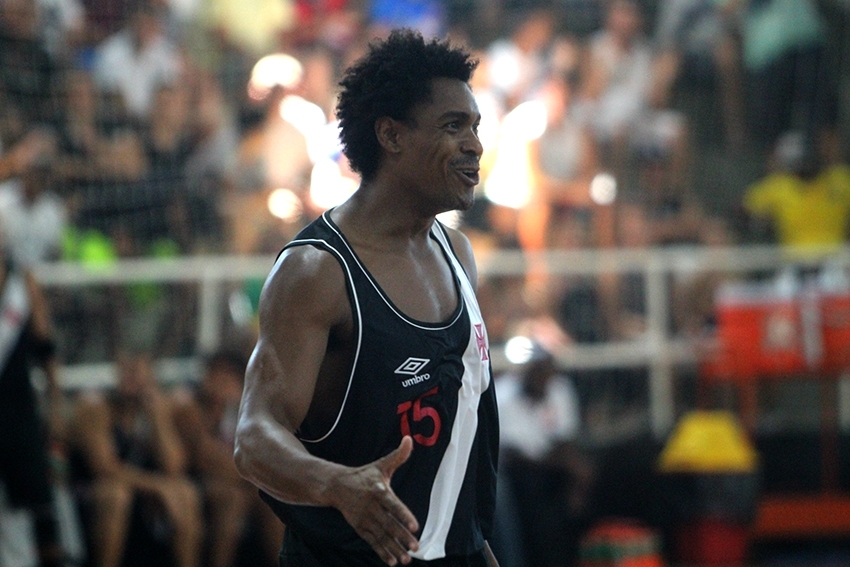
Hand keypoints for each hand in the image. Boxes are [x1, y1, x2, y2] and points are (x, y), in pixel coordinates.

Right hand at [329, 437, 419, 565]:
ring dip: (394, 548)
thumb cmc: (364, 475)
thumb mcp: (380, 465)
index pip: (393, 504)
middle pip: (388, 523)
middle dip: (402, 536)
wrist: (336, 486)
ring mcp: (364, 518)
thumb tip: (409, 439)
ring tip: (406, 559)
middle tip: (415, 547)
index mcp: (378, 490)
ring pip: (381, 535)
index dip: (404, 515)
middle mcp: (371, 506)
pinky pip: (372, 541)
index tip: (416, 525)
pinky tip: (393, 561)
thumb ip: (398, 456)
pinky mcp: (360, 527)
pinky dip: (382, 552)